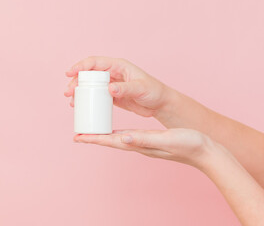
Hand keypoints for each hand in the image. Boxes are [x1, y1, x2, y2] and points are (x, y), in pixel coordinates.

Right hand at [64, 56, 173, 116]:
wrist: (160, 104)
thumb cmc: (154, 92)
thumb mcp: (140, 89)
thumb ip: (125, 88)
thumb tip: (109, 88)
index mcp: (119, 66)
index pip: (95, 62)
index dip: (80, 66)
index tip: (69, 73)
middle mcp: (113, 73)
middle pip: (88, 74)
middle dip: (75, 81)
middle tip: (68, 93)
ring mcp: (111, 85)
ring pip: (90, 85)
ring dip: (79, 91)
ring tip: (71, 101)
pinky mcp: (112, 96)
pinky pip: (95, 95)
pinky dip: (86, 99)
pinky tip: (79, 106)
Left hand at [74, 128, 216, 168]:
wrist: (206, 152)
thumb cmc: (188, 144)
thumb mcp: (165, 139)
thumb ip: (144, 139)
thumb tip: (122, 138)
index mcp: (139, 144)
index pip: (111, 141)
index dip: (94, 139)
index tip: (77, 137)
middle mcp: (139, 145)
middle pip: (110, 141)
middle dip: (94, 138)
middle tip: (79, 135)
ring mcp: (144, 144)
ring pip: (118, 139)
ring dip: (104, 136)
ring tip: (92, 132)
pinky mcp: (151, 141)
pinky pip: (129, 136)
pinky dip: (118, 133)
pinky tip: (118, 131)